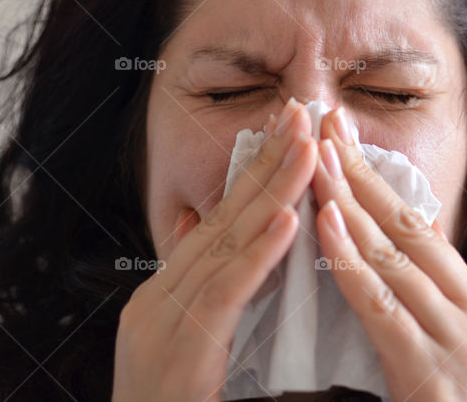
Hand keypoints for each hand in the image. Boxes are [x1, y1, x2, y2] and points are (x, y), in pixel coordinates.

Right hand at [112, 99, 316, 400]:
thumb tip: (218, 235)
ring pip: (225, 246)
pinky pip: (224, 296)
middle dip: (267, 163)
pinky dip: (257, 254)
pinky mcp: (178, 353)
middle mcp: (160, 298)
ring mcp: (161, 323)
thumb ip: (207, 293)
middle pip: (223, 220)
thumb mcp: (191, 347)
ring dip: (271, 192)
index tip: (292, 131)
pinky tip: (287, 220)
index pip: (220, 223)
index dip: (257, 174)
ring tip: (307, 147)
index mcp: (168, 295)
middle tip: (302, 113)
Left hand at [310, 107, 466, 401]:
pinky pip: (382, 307)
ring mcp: (462, 342)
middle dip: (362, 172)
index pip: (423, 229)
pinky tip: (325, 225)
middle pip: (409, 228)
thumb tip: (379, 261)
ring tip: (315, 157)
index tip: (344, 139)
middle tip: (325, 123)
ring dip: (349, 202)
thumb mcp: (453, 358)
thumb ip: (423, 311)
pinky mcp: (434, 374)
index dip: (380, 181)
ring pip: (395, 257)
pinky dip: (350, 262)